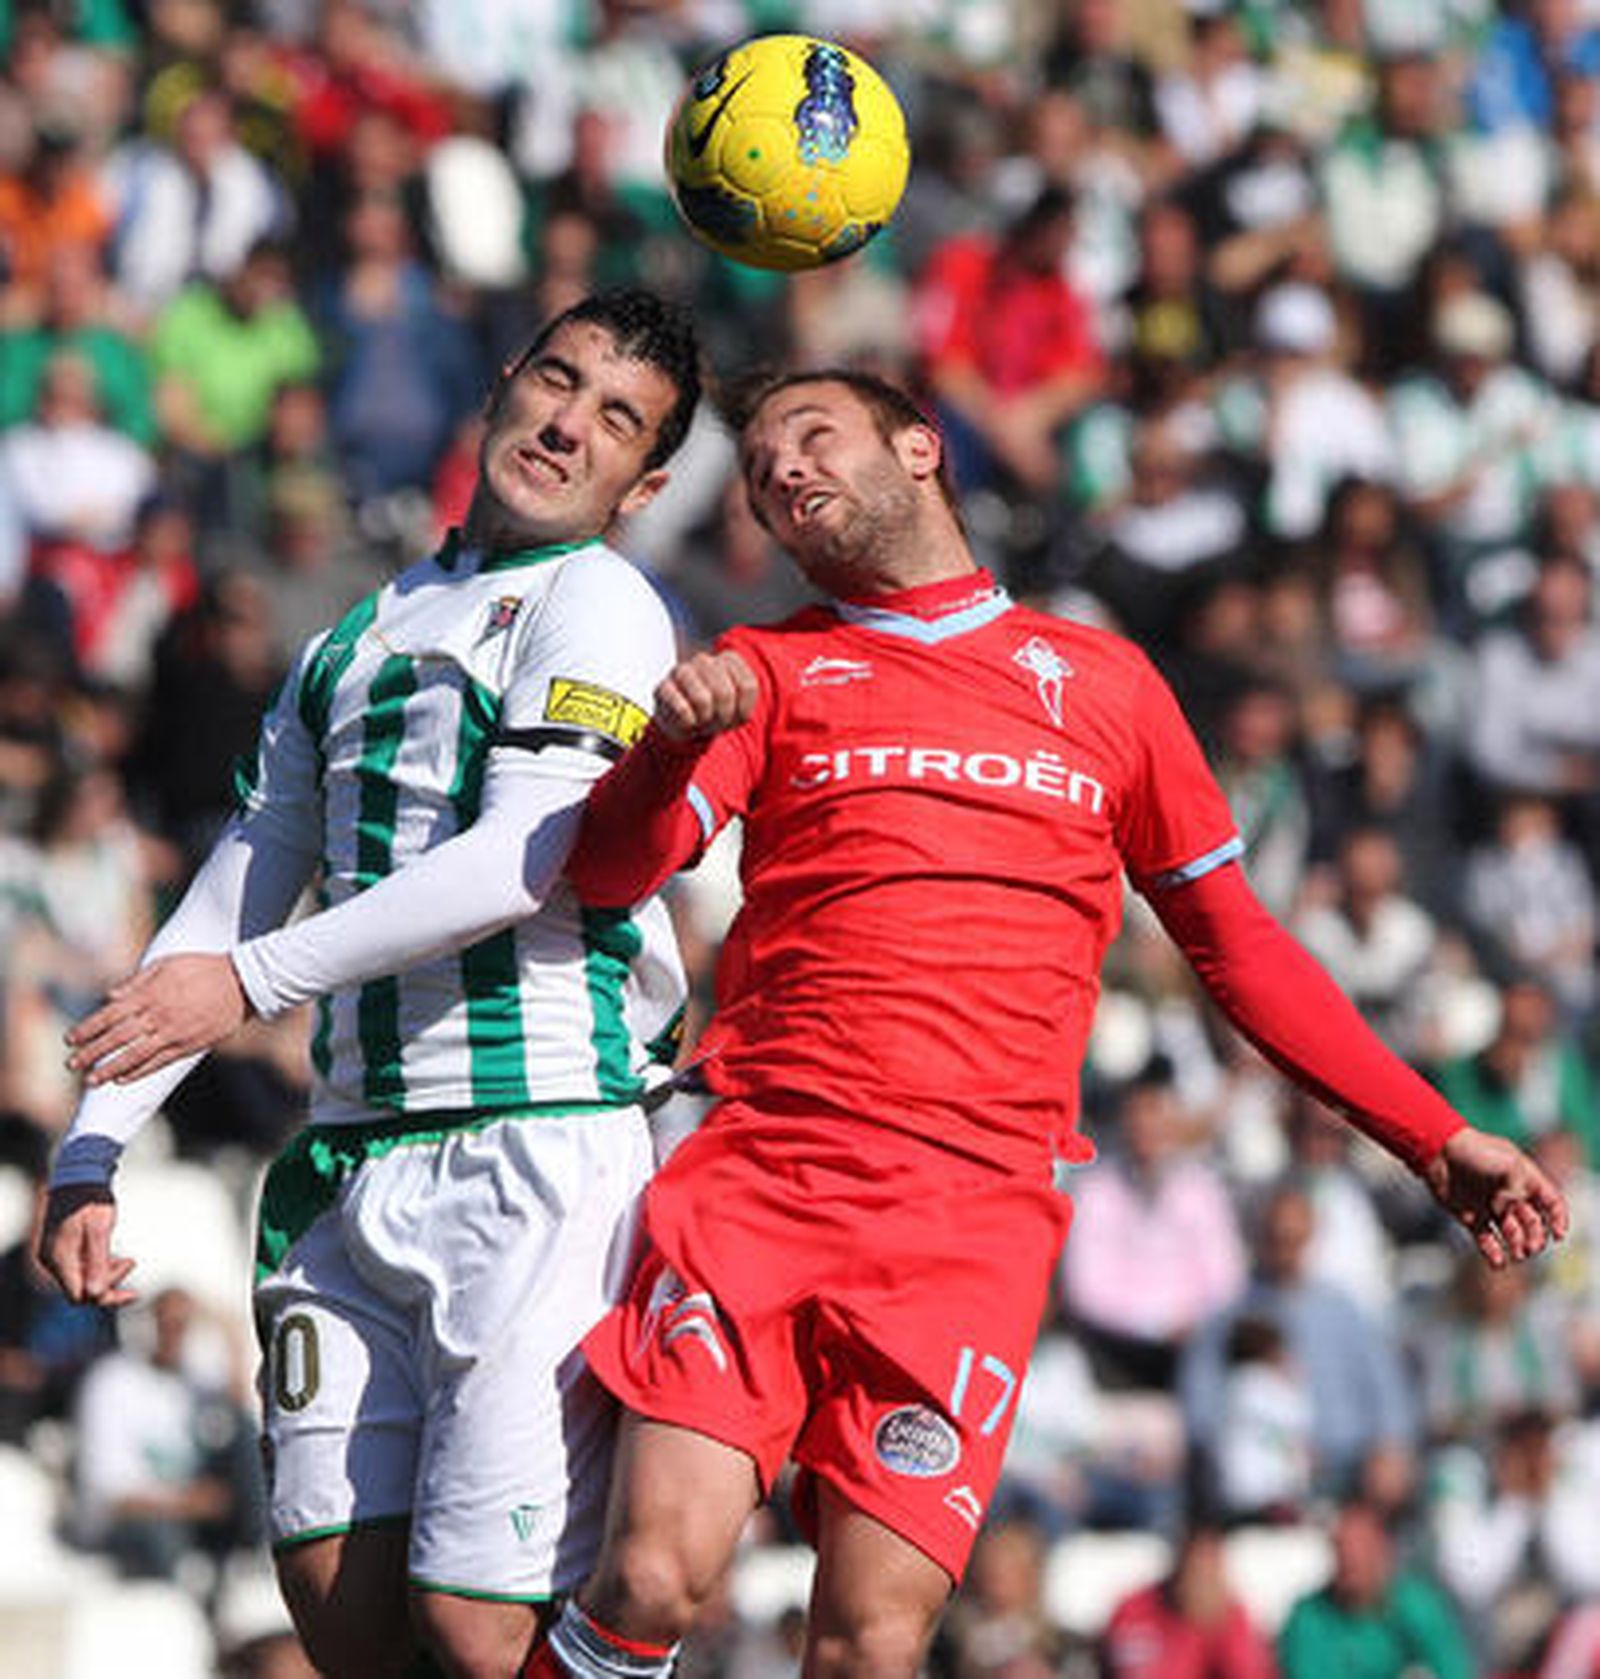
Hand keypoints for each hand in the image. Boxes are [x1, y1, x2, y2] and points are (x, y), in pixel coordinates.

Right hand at [39, 1184, 136, 1305]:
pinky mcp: (63, 1251)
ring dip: (106, 1275)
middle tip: (132, 1262)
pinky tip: (116, 1259)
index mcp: (59, 1259)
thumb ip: (98, 1262)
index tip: (129, 1276)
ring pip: (82, 1280)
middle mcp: (53, 1262)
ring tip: (128, 1260)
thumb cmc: (90, 1199)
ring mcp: (56, 1257)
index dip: (105, 1294)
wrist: (79, 1176)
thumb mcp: (99, 1228)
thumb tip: (96, 1295)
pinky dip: (99, 1267)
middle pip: (81, 1291)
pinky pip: (81, 1269)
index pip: (80, 1295)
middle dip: (108, 1283)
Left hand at [65, 953, 248, 1085]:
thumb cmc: (204, 967)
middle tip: (72, 1064)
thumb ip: (137, 981)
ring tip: (90, 1081)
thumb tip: (111, 997)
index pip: (109, 1015)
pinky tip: (122, 1079)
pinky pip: (158, 1063)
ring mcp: (173, 1033)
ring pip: (134, 1056)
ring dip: (109, 1069)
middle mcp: (158, 1016)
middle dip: (91, 1053)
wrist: (243, 982)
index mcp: (150, 994)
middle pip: (116, 1038)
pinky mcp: (189, 1046)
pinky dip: (138, 1072)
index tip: (70, 1040)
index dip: (87, 1029)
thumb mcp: (168, 963)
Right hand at [653, 651, 758, 744]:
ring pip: (703, 700)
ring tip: (702, 719)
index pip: (748, 686)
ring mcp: (681, 671)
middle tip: (716, 720)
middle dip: (723, 717)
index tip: (734, 712)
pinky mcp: (662, 687)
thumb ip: (744, 698)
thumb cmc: (717, 713)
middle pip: (725, 693)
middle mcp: (704, 660)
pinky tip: (687, 720)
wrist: (686, 724)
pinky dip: (689, 723)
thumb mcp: (740, 711)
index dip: (743, 709)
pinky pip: (682, 710)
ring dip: (705, 720)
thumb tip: (726, 694)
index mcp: (728, 660)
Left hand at [1422, 1126, 1567, 1268]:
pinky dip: (1493, 1254)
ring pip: (1512, 1235)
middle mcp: (1510, 1196)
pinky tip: (1498, 1262)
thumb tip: (1511, 1211)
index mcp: (1525, 1180)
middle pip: (1533, 1224)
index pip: (1551, 1203)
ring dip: (1518, 1247)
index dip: (1559, 1220)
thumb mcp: (1508, 1164)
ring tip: (1516, 1254)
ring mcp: (1490, 1208)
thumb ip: (1519, 1190)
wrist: (1438, 1152)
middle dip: (1535, 1238)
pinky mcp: (1471, 1218)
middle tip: (1530, 1248)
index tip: (1558, 1235)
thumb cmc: (1474, 1151)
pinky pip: (1486, 1241)